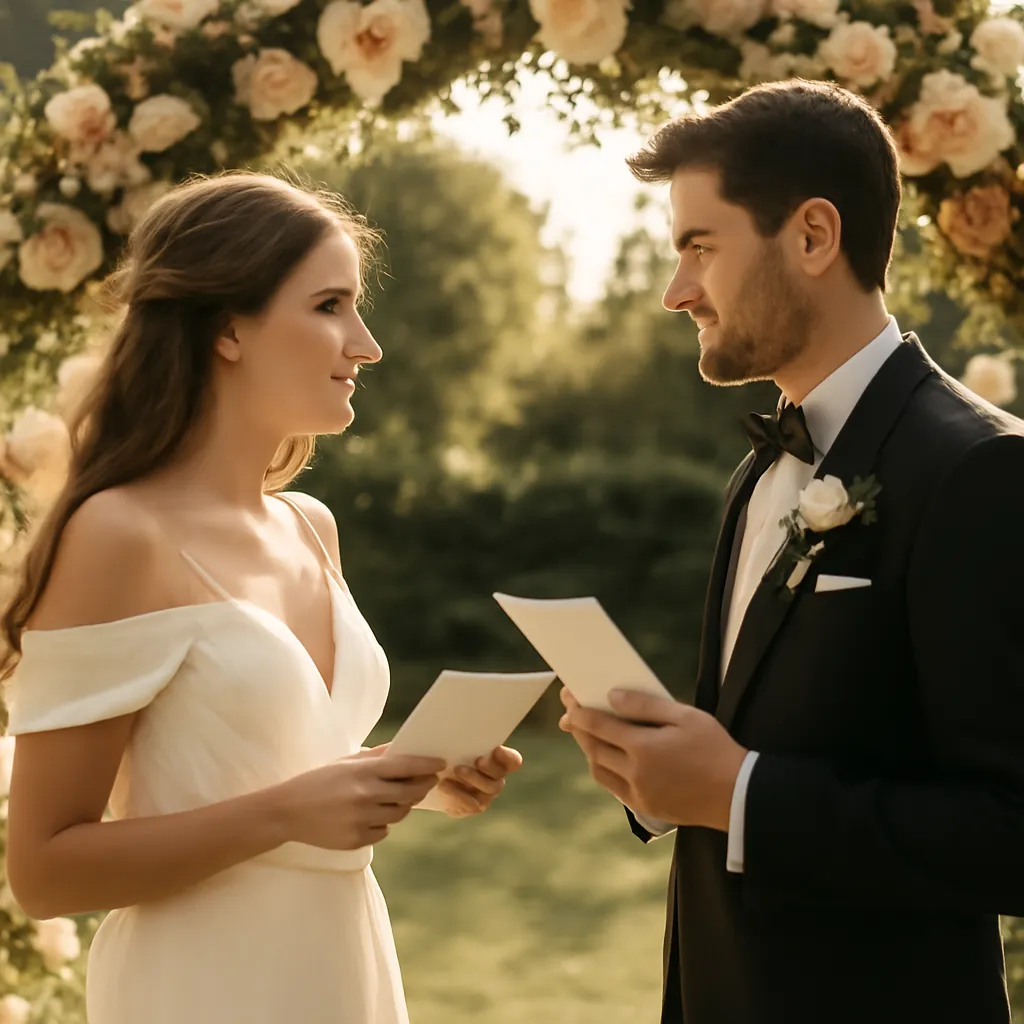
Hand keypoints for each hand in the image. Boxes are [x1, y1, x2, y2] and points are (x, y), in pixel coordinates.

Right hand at [275, 752, 445, 849]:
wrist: (287, 811)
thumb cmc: (319, 781)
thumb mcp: (346, 761)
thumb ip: (376, 756)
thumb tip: (404, 747)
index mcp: (362, 771)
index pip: (406, 766)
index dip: (427, 765)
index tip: (441, 764)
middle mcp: (365, 795)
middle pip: (410, 793)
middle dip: (422, 787)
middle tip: (428, 782)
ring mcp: (361, 820)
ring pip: (400, 814)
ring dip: (403, 806)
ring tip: (394, 798)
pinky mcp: (356, 840)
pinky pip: (383, 831)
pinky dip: (382, 823)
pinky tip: (370, 815)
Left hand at [434, 746, 523, 818]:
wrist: (434, 777)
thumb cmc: (449, 754)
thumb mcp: (456, 744)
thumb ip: (464, 739)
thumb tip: (460, 722)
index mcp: (497, 761)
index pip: (513, 761)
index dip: (508, 757)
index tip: (496, 750)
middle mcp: (495, 779)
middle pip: (500, 775)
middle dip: (490, 768)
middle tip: (477, 761)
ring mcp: (485, 795)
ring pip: (488, 790)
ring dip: (473, 779)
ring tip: (455, 770)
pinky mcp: (471, 807)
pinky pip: (470, 805)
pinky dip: (457, 794)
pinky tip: (444, 785)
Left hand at [558, 687, 746, 831]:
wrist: (738, 794)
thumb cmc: (715, 749)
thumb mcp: (685, 716)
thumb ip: (646, 705)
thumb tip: (612, 696)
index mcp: (644, 748)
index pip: (599, 725)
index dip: (579, 710)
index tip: (569, 698)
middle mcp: (635, 773)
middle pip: (593, 748)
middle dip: (578, 728)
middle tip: (570, 715)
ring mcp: (639, 794)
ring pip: (599, 770)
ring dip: (588, 750)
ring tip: (586, 734)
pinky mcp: (646, 808)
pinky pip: (613, 788)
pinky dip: (604, 770)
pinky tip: (608, 758)